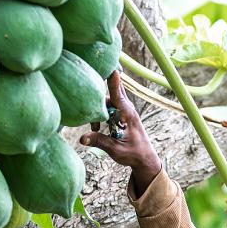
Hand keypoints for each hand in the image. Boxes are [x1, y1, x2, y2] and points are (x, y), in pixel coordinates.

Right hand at [80, 71, 161, 195]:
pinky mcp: (122, 117)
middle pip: (112, 94)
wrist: (145, 160)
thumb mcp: (116, 150)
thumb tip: (81, 138)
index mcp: (128, 116)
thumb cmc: (134, 154)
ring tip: (94, 126)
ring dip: (99, 110)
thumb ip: (99, 142)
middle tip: (95, 73)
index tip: (112, 68)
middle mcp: (127, 110)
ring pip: (108, 103)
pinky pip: (109, 110)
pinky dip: (101, 116)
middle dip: (103, 87)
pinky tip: (96, 128)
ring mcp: (125, 112)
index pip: (118, 95)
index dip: (113, 82)